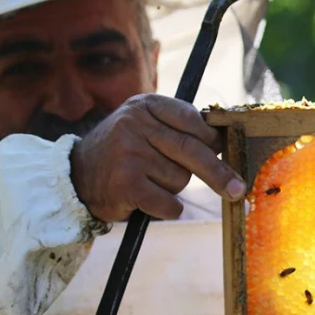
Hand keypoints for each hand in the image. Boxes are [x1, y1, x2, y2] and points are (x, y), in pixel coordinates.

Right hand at [69, 94, 244, 221]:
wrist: (76, 177)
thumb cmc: (124, 152)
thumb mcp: (144, 126)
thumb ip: (179, 129)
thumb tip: (226, 142)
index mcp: (145, 105)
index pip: (192, 120)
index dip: (213, 139)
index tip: (227, 151)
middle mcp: (134, 124)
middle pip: (192, 150)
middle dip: (219, 173)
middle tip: (238, 189)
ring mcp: (129, 153)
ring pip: (180, 178)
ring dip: (173, 188)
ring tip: (150, 181)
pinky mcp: (126, 184)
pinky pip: (169, 203)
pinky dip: (167, 208)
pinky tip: (147, 200)